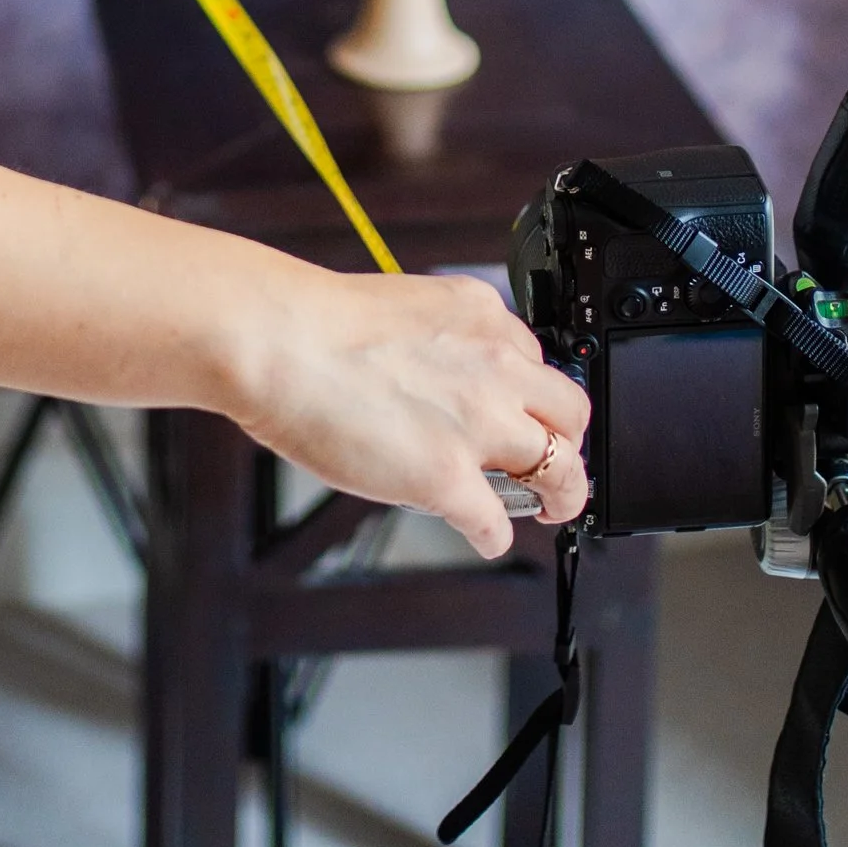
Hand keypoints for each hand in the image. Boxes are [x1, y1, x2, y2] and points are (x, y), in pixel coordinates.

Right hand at [233, 267, 589, 557]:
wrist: (277, 341)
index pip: (535, 363)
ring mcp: (477, 424)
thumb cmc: (312, 325)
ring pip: (560, 467)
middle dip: (567, 442)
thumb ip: (439, 345)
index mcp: (481, 317)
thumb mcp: (405, 310)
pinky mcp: (449, 477)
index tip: (523, 414)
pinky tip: (484, 536)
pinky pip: (496, 521)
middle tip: (553, 464)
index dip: (530, 397)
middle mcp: (494, 366)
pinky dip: (494, 535)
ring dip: (559, 494)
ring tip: (547, 509)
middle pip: (570, 411)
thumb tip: (438, 380)